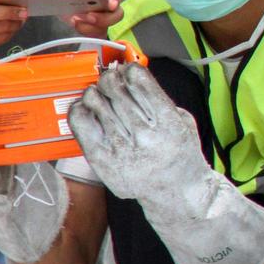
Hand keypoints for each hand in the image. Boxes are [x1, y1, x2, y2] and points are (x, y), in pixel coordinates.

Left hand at [44, 0, 123, 36]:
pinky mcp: (88, 25)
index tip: (111, 5)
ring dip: (91, 28)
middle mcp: (104, 2)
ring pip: (105, 27)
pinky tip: (75, 25)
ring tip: (75, 20)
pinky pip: (93, 34)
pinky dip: (86, 34)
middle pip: (116, 14)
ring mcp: (97, 15)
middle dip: (104, 19)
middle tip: (88, 16)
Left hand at [69, 63, 263, 263]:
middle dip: (111, 78)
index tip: (128, 69)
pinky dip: (80, 111)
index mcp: (169, 123)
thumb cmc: (180, 155)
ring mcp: (122, 149)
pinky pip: (82, 126)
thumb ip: (160, 99)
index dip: (131, 70)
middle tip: (111, 78)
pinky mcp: (103, 161)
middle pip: (116, 90)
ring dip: (95, 92)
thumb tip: (131, 76)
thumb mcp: (183, 122)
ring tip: (99, 93)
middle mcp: (145, 136)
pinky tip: (85, 108)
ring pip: (96, 104)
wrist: (176, 194)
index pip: (140, 83)